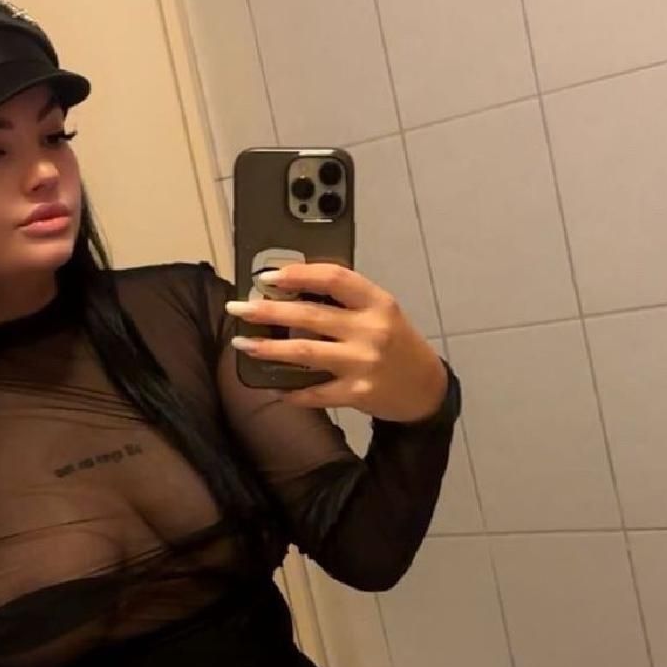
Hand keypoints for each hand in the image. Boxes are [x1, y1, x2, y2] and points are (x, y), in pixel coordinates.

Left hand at [228, 264, 448, 421]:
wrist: (427, 388)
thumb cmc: (397, 344)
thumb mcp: (381, 312)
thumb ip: (346, 302)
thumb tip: (291, 291)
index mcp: (377, 302)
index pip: (334, 277)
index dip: (298, 273)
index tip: (268, 276)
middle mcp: (371, 329)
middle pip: (310, 315)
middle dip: (268, 310)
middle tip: (238, 308)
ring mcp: (363, 362)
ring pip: (305, 352)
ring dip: (269, 348)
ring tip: (243, 344)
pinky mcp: (358, 393)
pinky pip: (316, 392)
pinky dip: (293, 391)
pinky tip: (275, 388)